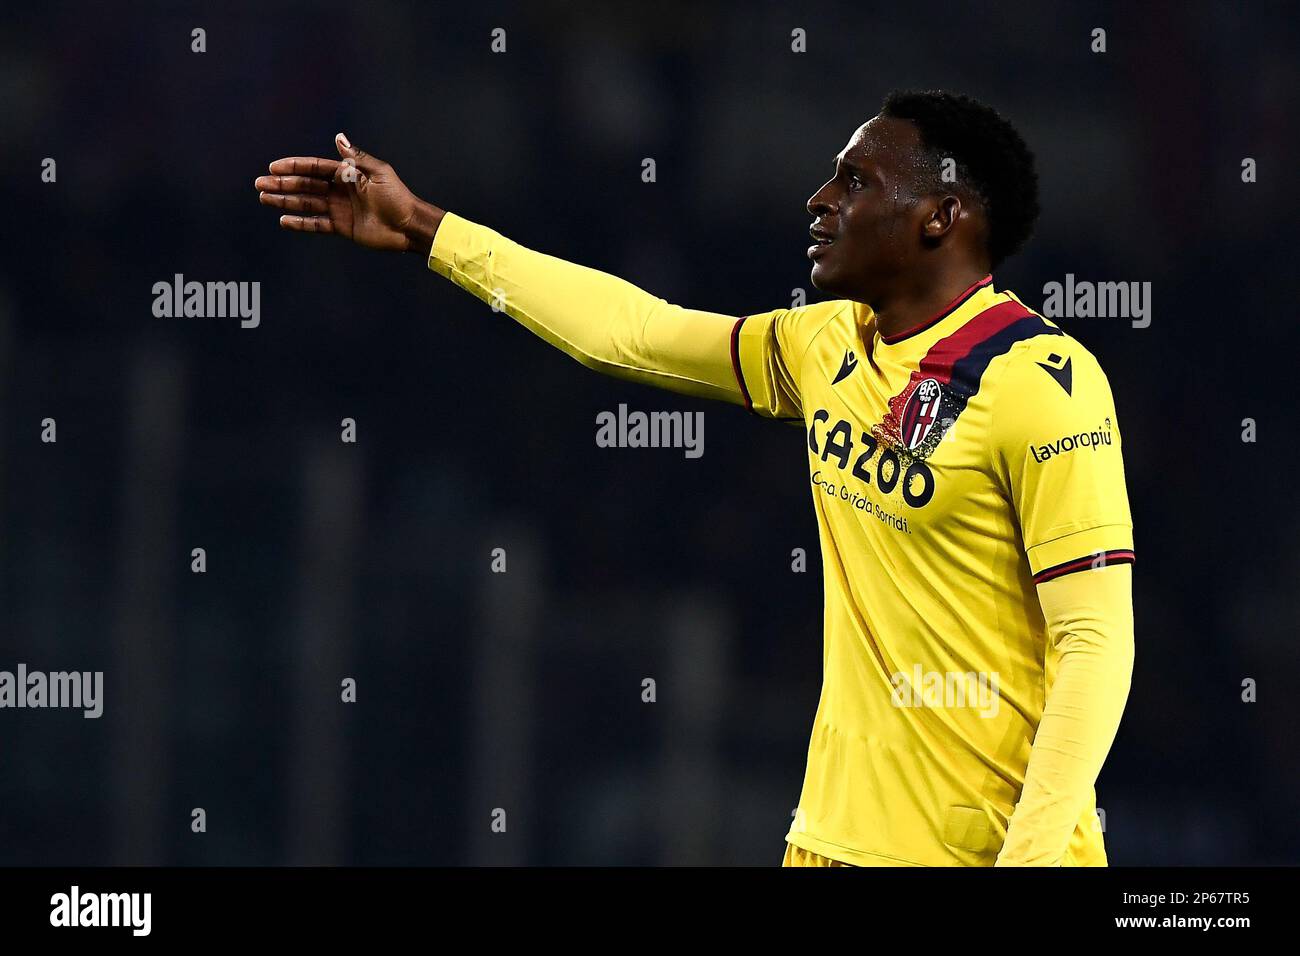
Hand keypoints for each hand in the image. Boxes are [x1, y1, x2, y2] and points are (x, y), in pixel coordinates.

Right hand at [255, 133, 442, 252]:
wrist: (408, 225)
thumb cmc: (397, 197)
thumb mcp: (377, 173)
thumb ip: (354, 158)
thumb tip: (338, 137)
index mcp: (347, 173)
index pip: (314, 168)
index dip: (294, 167)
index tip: (273, 168)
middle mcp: (340, 190)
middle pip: (305, 185)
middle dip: (283, 184)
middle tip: (259, 184)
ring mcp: (340, 208)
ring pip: (307, 203)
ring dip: (285, 201)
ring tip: (264, 198)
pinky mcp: (342, 227)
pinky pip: (317, 224)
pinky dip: (301, 222)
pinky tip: (283, 220)